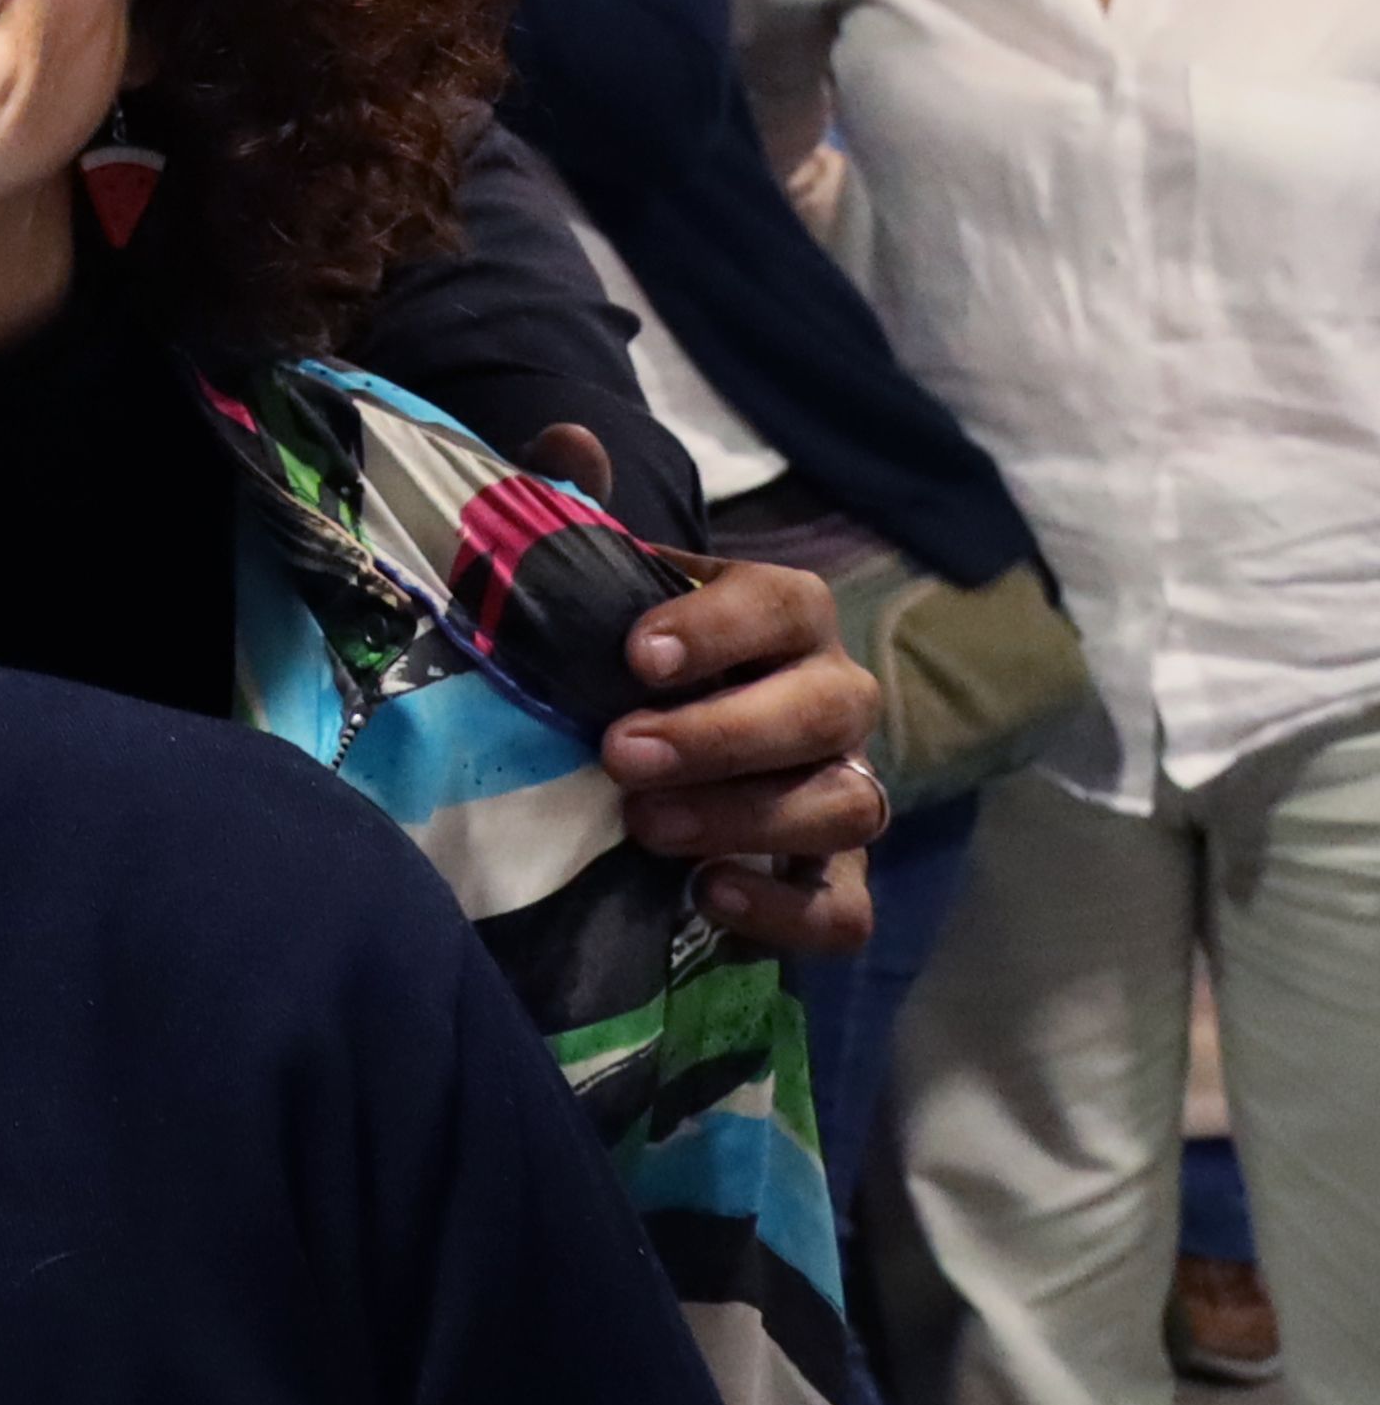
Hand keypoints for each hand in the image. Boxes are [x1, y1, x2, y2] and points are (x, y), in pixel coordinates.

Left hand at [602, 557, 891, 957]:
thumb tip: (555, 492)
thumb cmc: (639, 663)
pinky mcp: (838, 877)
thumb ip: (595, 561)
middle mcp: (836, 699)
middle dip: (720, 735)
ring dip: (744, 818)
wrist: (669, 739)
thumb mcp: (621, 603)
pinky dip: (784, 912)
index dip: (717, 629)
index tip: (636, 654)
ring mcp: (848, 789)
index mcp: (791, 620)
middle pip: (824, 711)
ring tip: (645, 824)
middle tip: (621, 753)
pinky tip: (707, 893)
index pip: (783, 606)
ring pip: (845, 806)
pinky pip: (845, 910)